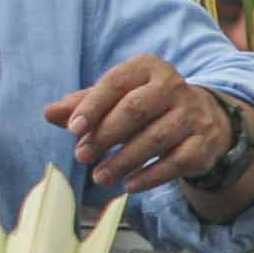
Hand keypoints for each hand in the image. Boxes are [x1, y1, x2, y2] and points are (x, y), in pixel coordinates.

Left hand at [49, 57, 242, 195]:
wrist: (201, 116)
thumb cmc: (145, 105)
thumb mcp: (115, 97)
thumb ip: (82, 104)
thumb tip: (49, 113)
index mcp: (147, 67)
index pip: (115, 83)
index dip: (92, 106)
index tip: (73, 130)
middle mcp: (173, 86)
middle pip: (136, 110)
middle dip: (105, 135)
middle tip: (82, 156)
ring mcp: (192, 114)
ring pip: (155, 138)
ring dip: (123, 161)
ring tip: (100, 176)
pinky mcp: (204, 142)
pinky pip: (176, 162)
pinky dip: (150, 176)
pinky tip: (128, 185)